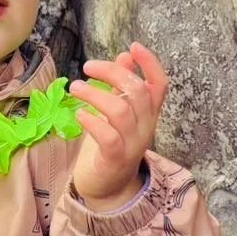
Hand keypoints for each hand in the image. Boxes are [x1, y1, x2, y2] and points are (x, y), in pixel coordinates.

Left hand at [69, 43, 167, 208]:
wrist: (107, 189)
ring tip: (76, 88)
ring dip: (96, 94)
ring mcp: (132, 144)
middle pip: (137, 91)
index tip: (134, 46)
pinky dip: (93, 122)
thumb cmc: (110, 146)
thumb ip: (121, 86)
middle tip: (87, 67)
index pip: (160, 85)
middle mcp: (145, 127)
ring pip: (121, 111)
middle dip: (112, 72)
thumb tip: (124, 56)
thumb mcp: (117, 112)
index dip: (150, 64)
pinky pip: (108, 137)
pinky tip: (80, 114)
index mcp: (149, 114)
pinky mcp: (115, 159)